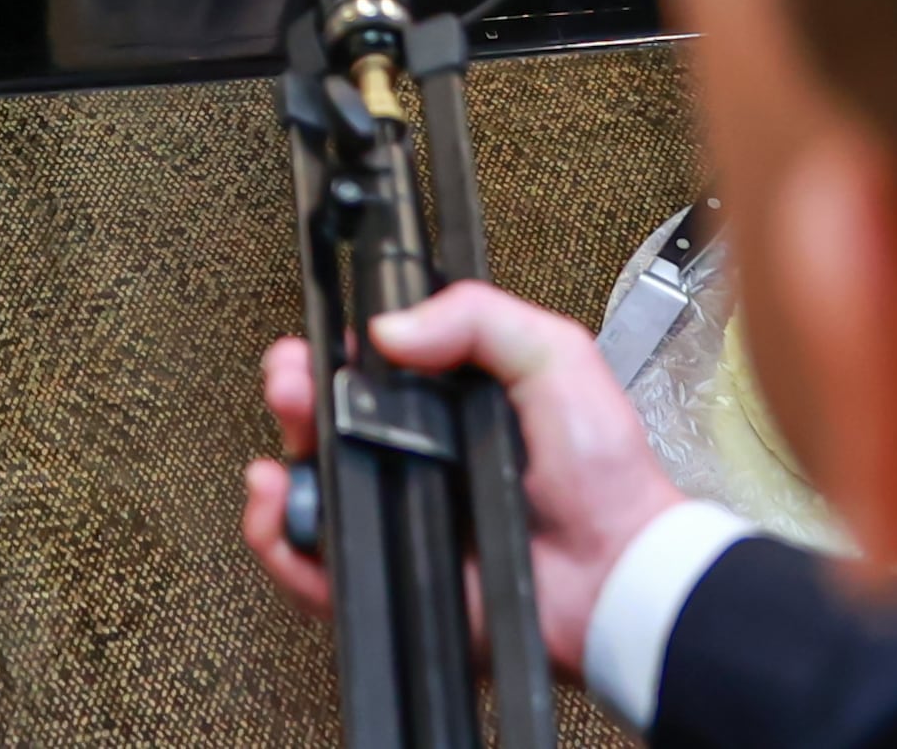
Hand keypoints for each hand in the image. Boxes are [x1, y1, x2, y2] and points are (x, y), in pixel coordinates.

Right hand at [242, 282, 695, 674]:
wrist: (615, 569)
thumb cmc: (601, 472)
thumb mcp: (552, 356)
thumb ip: (478, 319)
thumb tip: (388, 327)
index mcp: (449, 404)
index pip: (367, 372)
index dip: (331, 356)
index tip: (316, 344)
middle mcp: (416, 459)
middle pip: (324, 424)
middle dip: (292, 396)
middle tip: (290, 383)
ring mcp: (399, 519)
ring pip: (310, 492)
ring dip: (281, 468)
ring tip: (282, 455)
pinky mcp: (391, 577)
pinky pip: (314, 568)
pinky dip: (281, 543)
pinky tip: (281, 508)